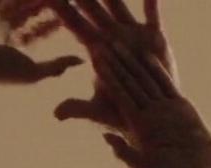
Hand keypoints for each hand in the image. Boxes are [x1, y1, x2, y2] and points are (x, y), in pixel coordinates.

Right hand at [0, 0, 84, 86]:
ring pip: (18, 1)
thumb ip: (57, 66)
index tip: (72, 14)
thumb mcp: (35, 72)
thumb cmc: (0, 72)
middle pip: (29, 11)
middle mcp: (2, 29)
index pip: (36, 30)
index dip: (53, 23)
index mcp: (12, 45)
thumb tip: (82, 61)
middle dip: (46, 4)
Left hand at [46, 0, 210, 167]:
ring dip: (134, 63)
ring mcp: (164, 110)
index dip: (109, 80)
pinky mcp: (181, 108)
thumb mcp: (146, 166)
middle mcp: (149, 115)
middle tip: (104, 46)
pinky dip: (158, 71)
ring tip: (122, 45)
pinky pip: (167, 85)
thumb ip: (126, 152)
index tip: (97, 65)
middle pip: (130, 84)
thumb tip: (106, 138)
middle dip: (117, 65)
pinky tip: (149, 56)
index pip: (120, 97)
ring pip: (146, 80)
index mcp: (138, 127)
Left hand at [48, 0, 171, 130]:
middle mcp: (112, 37)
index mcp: (96, 50)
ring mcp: (133, 35)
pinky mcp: (155, 38)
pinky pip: (153, 16)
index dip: (62, 10)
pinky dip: (152, 3)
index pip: (74, 25)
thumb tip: (56, 114)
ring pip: (118, 5)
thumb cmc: (122, 111)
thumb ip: (77, 108)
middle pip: (93, 9)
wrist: (151, 114)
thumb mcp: (97, 110)